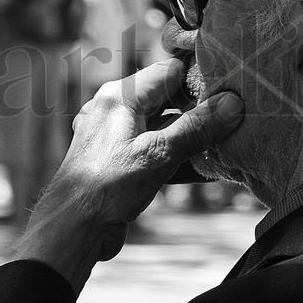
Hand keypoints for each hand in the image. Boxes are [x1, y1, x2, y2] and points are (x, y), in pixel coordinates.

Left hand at [14, 58, 243, 293]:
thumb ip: (196, 128)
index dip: (198, 79)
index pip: (168, 71)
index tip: (228, 91)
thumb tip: (231, 104)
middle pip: (166, 97)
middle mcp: (114, 109)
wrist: (71, 231)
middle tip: (230, 119)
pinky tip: (201, 168)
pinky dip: (174, 153)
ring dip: (188, 135)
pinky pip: (153, 146)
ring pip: (161, 123)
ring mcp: (114, 134)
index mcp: (119, 96)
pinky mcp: (118, 158)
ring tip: (221, 143)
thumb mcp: (159, 155)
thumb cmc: (106, 187)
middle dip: (197, 109)